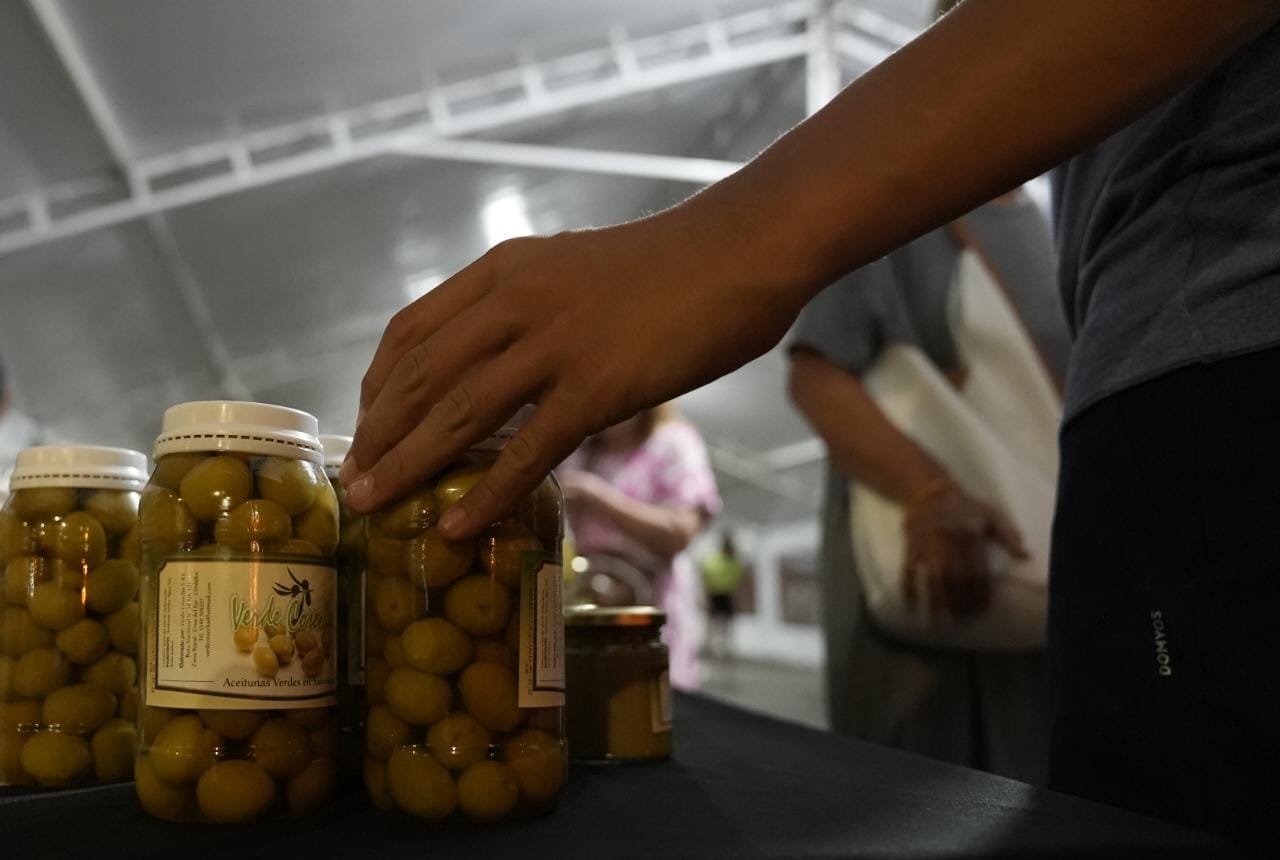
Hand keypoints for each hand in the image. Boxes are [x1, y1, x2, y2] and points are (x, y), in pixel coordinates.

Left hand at [341, 215, 802, 536]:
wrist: (739, 250)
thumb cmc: (668, 264)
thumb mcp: (572, 269)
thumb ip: (527, 306)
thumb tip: (500, 358)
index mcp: (503, 271)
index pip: (411, 331)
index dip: (377, 385)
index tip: (367, 425)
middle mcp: (514, 302)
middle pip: (421, 377)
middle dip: (378, 435)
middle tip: (355, 482)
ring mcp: (554, 345)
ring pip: (458, 415)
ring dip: (408, 465)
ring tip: (375, 506)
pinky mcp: (597, 387)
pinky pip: (527, 451)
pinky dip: (484, 493)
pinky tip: (458, 525)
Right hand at [901, 480, 1027, 623]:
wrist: (929, 490)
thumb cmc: (964, 506)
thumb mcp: (991, 515)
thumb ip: (1009, 535)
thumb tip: (1026, 556)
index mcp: (972, 536)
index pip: (977, 572)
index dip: (980, 594)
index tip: (980, 610)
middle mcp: (950, 541)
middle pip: (956, 579)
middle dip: (959, 603)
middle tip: (962, 620)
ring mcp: (929, 545)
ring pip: (934, 578)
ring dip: (938, 602)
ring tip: (941, 621)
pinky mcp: (912, 546)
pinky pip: (908, 570)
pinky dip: (908, 589)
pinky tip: (911, 606)